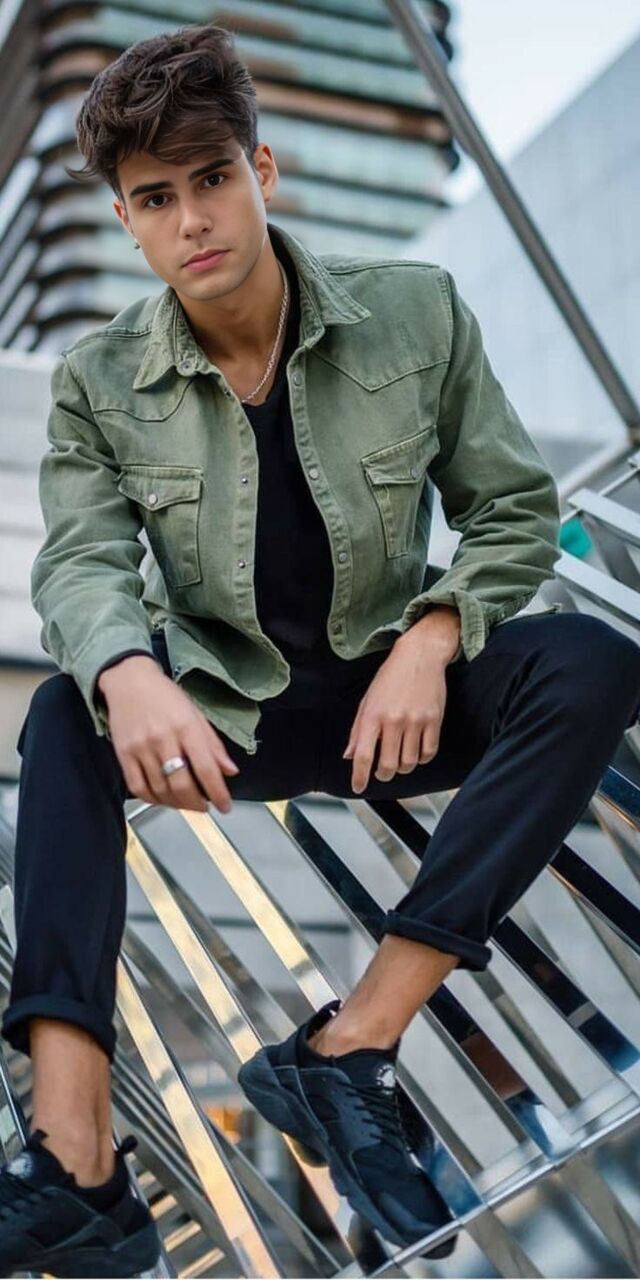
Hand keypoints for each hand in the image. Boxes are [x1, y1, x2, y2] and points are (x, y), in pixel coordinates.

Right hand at [99, 656, 238, 812]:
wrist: (128, 680)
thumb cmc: (165, 696)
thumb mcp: (196, 714)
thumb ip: (213, 744)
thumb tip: (230, 771)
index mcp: (186, 726)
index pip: (206, 768)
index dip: (218, 792)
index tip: (225, 806)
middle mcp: (163, 738)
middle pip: (182, 785)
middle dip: (197, 804)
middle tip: (204, 807)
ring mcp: (141, 748)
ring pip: (161, 790)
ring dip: (177, 804)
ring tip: (186, 803)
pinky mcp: (123, 754)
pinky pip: (138, 787)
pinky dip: (153, 799)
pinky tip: (163, 798)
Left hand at [342, 624, 452, 793]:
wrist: (420, 655)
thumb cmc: (391, 676)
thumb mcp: (367, 700)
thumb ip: (357, 730)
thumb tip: (349, 755)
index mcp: (373, 714)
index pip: (363, 754)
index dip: (359, 776)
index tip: (358, 787)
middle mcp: (394, 720)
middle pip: (388, 765)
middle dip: (382, 775)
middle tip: (381, 773)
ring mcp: (415, 721)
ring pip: (409, 763)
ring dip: (402, 768)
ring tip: (399, 760)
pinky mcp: (434, 720)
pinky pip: (428, 753)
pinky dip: (421, 759)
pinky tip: (416, 753)